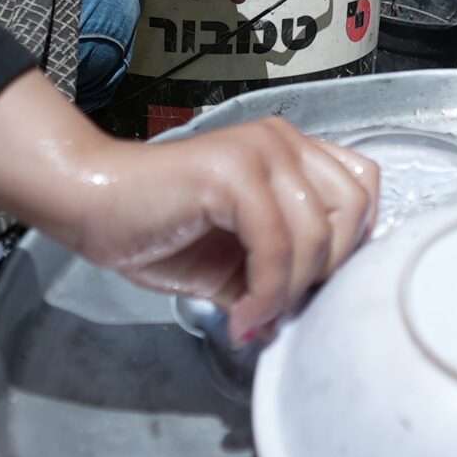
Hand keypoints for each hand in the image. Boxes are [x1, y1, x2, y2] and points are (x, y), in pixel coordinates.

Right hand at [0, 76, 380, 345]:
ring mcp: (260, 150)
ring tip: (254, 317)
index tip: (312, 289)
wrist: (92, 204)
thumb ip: (281, 273)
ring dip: (291, 291)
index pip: (364, 188)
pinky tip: (240, 314)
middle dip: (327, 273)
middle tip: (283, 309)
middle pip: (355, 209)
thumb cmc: (158, 229)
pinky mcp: (232, 172)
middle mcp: (283, 140)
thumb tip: (311, 316)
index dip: (350, 245)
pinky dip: (266, 290)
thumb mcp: (237, 259)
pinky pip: (277, 242)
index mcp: (291, 150)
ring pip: (318, 232)